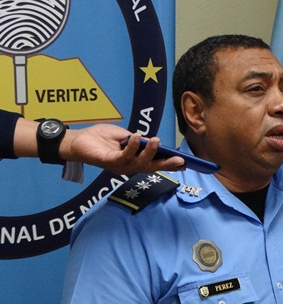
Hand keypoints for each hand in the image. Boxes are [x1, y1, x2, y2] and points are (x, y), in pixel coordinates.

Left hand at [61, 125, 184, 174]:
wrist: (78, 141)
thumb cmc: (100, 138)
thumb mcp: (124, 136)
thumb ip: (138, 141)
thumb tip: (153, 141)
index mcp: (134, 161)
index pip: (154, 164)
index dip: (169, 165)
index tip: (184, 163)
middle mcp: (128, 167)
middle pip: (151, 167)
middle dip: (166, 164)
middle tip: (180, 160)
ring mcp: (119, 166)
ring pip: (139, 163)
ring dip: (149, 152)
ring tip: (156, 141)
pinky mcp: (109, 162)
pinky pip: (123, 156)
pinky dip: (132, 146)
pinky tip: (137, 137)